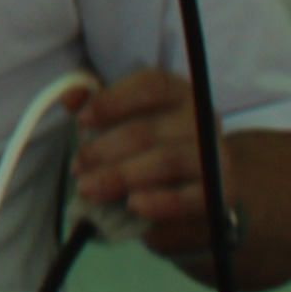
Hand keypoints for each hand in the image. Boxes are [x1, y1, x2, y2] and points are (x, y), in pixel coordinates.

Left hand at [72, 69, 230, 259]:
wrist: (195, 184)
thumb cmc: (149, 142)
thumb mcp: (124, 117)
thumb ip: (95, 102)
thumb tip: (70, 97)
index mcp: (177, 92)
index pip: (149, 86)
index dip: (112, 101)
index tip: (81, 120)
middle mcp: (201, 119)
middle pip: (149, 130)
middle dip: (104, 149)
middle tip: (76, 167)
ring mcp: (215, 156)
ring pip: (166, 160)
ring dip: (121, 175)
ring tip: (88, 188)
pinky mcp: (220, 192)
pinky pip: (190, 197)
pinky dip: (159, 201)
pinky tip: (131, 205)